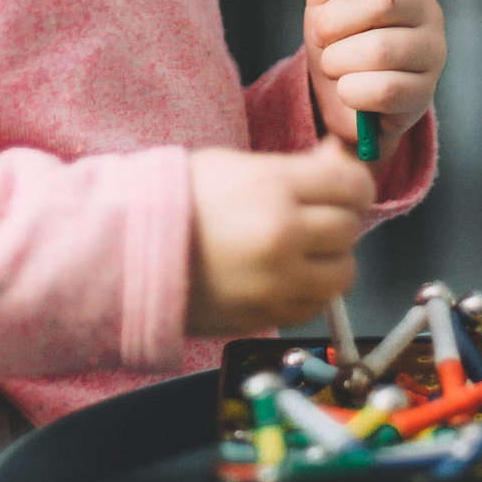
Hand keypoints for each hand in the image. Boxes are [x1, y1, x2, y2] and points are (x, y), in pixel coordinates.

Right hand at [185, 140, 374, 334]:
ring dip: (330, 262)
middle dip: (336, 222)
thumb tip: (343, 166)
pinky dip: (308, 293)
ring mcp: (277, 281)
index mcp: (274, 186)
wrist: (127, 253)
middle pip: (350, 229)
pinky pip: (315, 306)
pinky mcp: (267, 315)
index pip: (354, 185)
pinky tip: (281, 277)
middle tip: (312, 219)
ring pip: (343, 273)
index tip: (342, 189)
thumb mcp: (237, 166)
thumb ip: (295, 170)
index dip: (353, 186)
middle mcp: (283, 235)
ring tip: (300, 253)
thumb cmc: (176, 201)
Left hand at [302, 0, 445, 151]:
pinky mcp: (425, 93)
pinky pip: (381, 88)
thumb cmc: (341, 43)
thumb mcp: (327, 1)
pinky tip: (351, 92)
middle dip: (337, 22)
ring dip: (338, 61)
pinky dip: (351, 92)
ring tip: (336, 66)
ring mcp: (432, 51)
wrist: (347, 105)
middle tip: (323, 36)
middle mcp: (425, 8)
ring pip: (379, 49)